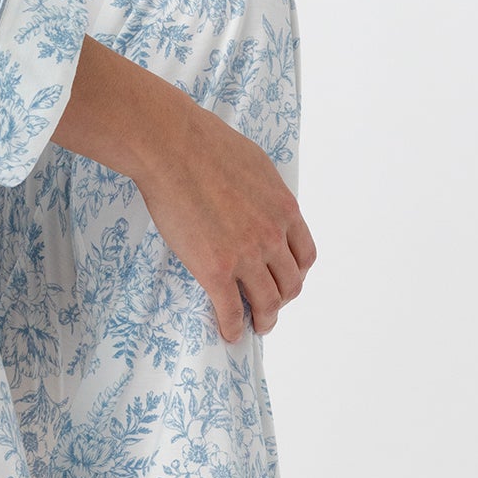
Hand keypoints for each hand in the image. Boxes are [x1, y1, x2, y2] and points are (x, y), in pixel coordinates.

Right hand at [131, 94, 315, 339]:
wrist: (171, 147)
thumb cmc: (205, 144)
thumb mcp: (256, 165)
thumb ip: (266, 193)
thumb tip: (261, 204)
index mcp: (285, 210)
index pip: (305, 255)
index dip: (297, 273)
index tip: (286, 280)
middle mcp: (272, 236)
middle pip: (291, 283)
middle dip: (282, 299)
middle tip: (270, 307)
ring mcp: (245, 255)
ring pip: (267, 302)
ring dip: (264, 320)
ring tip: (257, 327)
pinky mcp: (214, 269)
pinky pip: (231, 309)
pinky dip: (233, 327)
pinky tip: (229, 333)